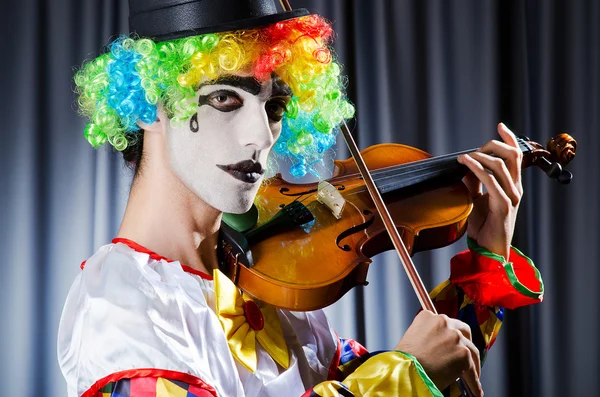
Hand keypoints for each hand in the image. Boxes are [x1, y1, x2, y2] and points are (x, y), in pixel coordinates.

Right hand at [395, 311, 482, 395]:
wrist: (406, 371)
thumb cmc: (404, 360)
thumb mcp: (412, 339)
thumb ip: (428, 337)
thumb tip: (440, 349)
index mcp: (427, 316)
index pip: (444, 323)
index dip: (448, 335)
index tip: (450, 344)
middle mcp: (443, 322)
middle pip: (463, 330)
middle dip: (465, 343)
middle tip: (463, 355)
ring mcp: (455, 337)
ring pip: (471, 350)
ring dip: (472, 363)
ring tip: (471, 376)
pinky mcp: (463, 353)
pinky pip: (472, 370)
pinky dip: (474, 382)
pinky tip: (474, 390)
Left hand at [457, 123, 522, 259]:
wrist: (488, 250)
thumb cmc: (484, 226)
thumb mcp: (476, 199)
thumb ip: (474, 182)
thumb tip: (464, 166)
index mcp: (512, 185)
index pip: (515, 156)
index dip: (509, 138)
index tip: (500, 126)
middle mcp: (515, 188)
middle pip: (511, 155)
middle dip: (492, 145)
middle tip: (473, 150)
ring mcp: (511, 196)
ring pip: (499, 165)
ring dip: (479, 156)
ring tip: (463, 156)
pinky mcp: (503, 206)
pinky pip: (490, 181)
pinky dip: (477, 168)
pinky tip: (466, 163)